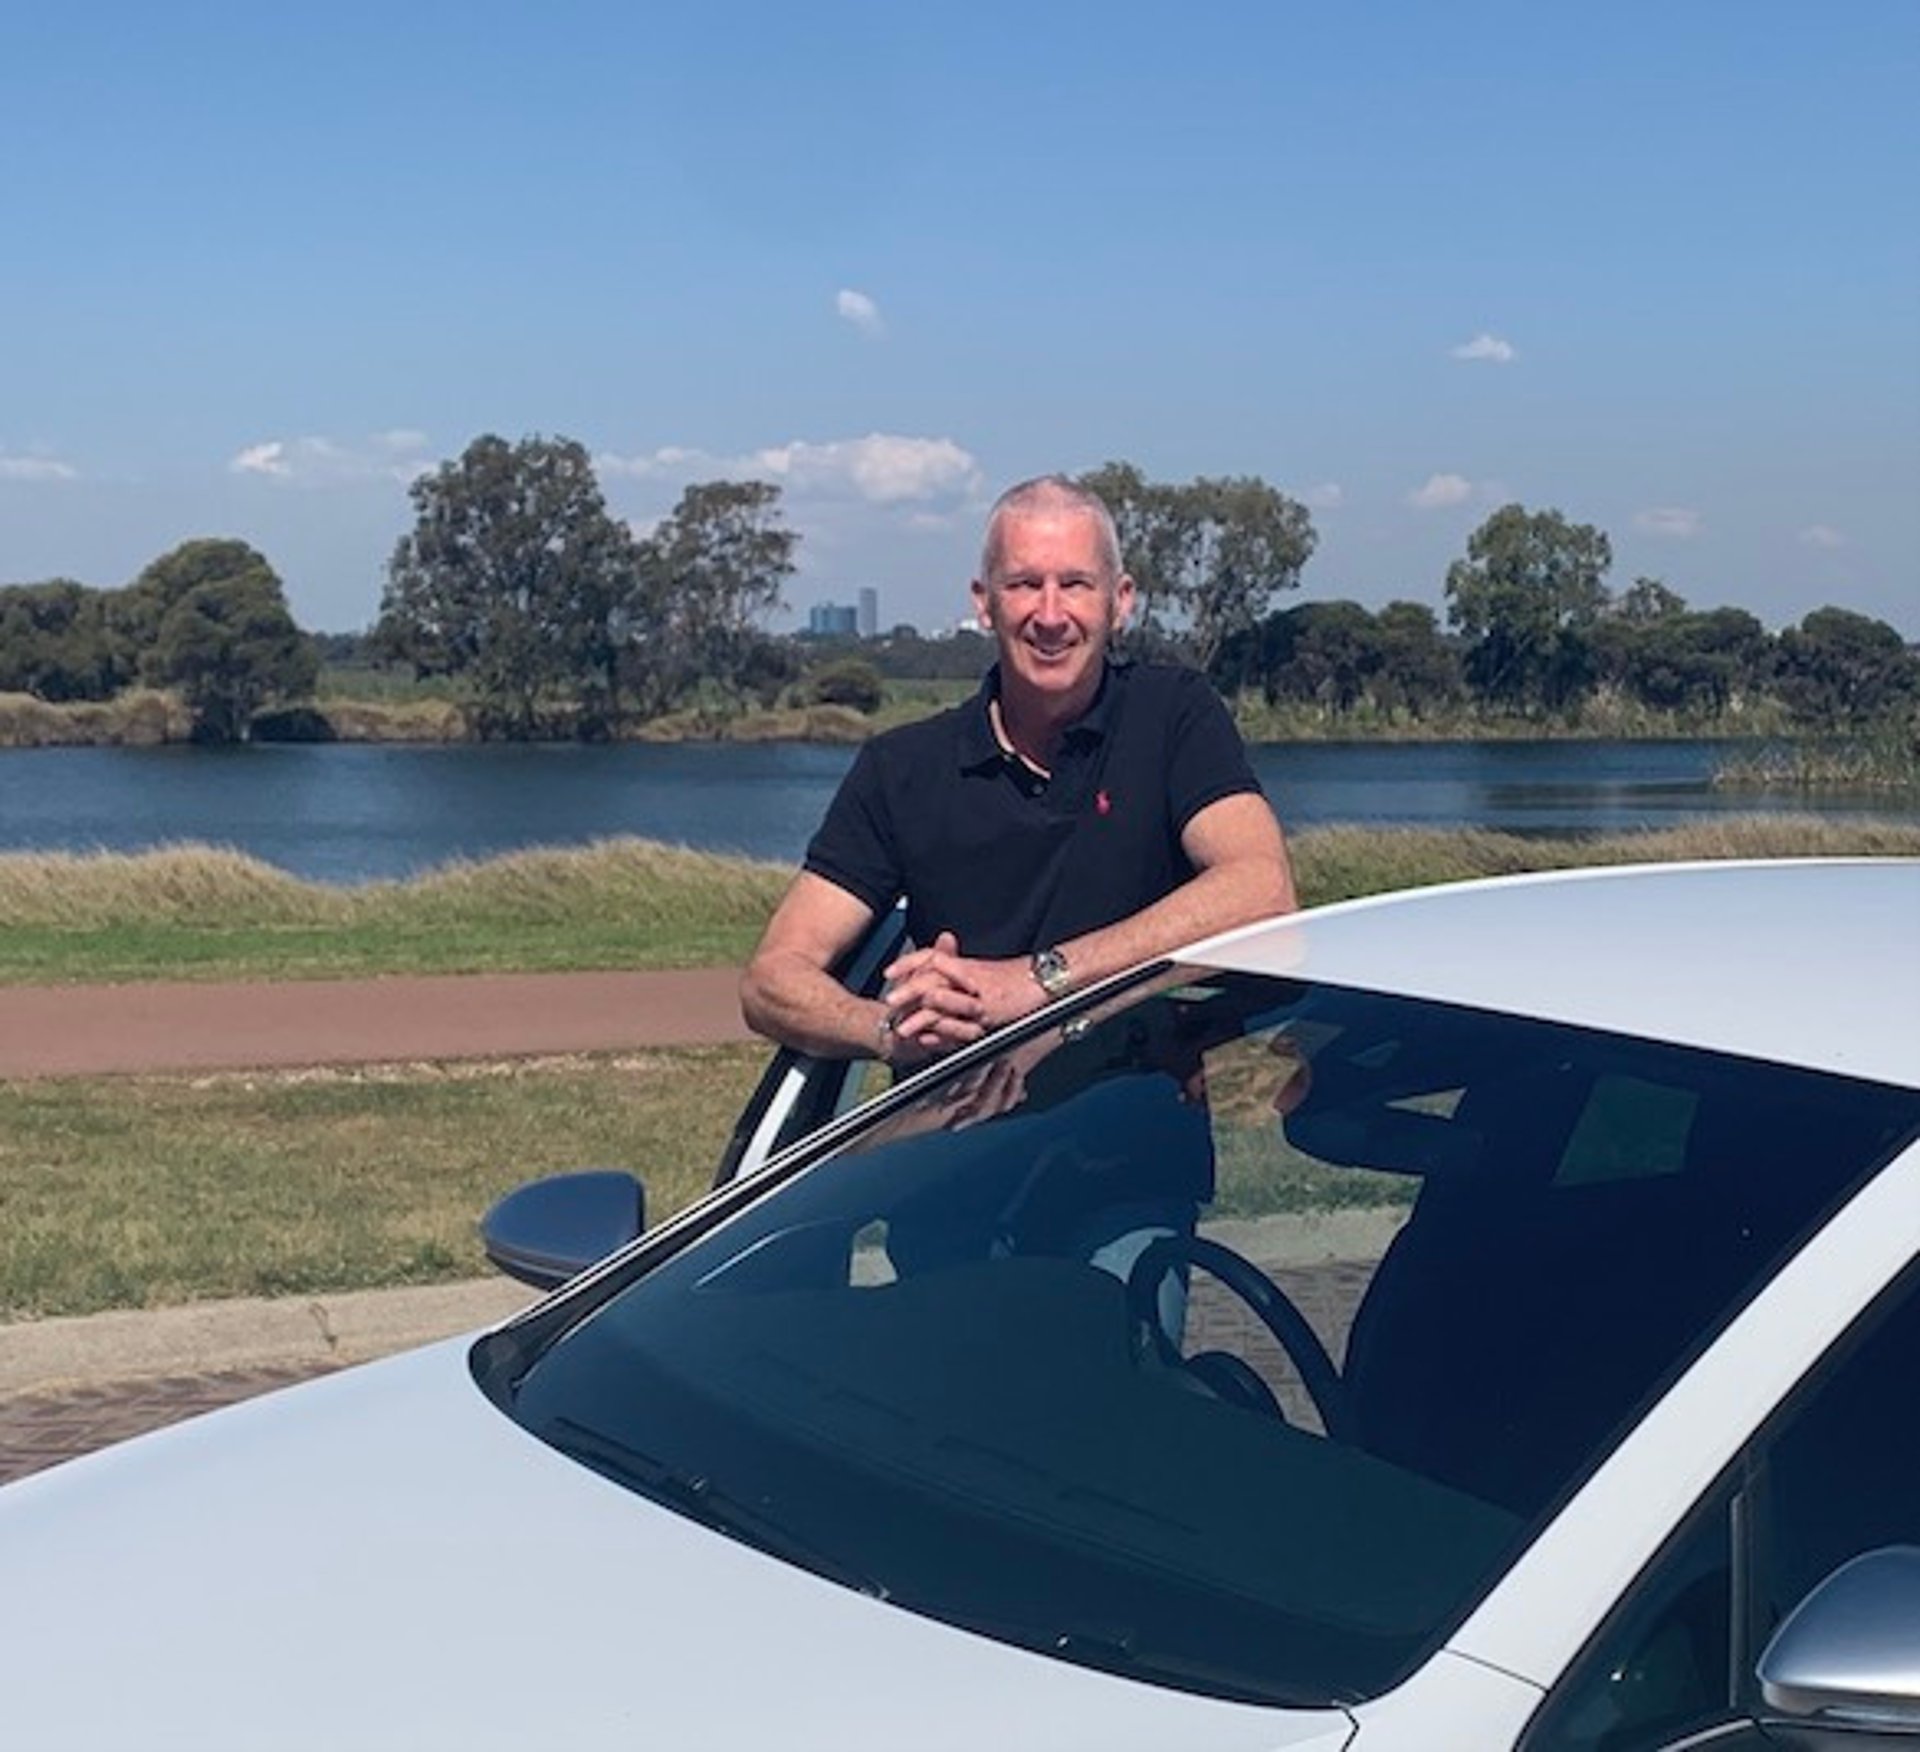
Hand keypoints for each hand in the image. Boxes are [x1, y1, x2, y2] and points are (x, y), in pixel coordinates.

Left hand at [882, 932, 1047, 1058]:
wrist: (1043, 980)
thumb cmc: (1016, 977)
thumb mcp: (984, 971)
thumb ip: (961, 970)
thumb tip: (939, 971)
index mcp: (966, 965)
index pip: (931, 957)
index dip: (909, 963)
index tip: (890, 971)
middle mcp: (968, 977)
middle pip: (931, 978)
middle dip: (908, 991)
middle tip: (889, 1000)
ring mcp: (977, 997)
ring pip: (943, 1003)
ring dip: (921, 1017)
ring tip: (902, 1027)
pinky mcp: (988, 1015)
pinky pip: (961, 1025)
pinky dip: (943, 1033)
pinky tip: (928, 1040)